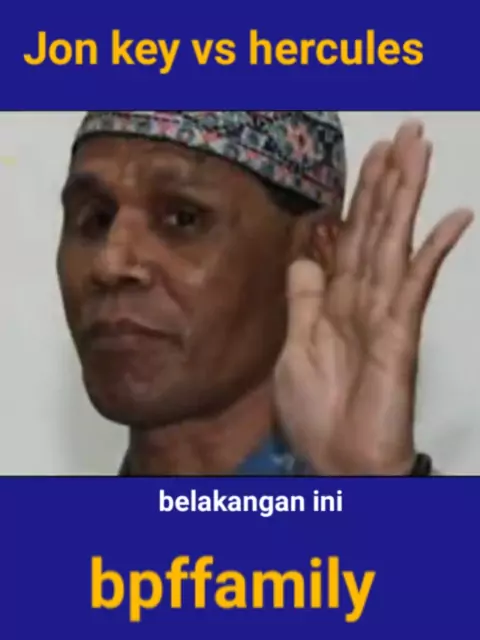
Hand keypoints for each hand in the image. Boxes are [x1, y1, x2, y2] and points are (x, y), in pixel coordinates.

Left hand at [275, 121, 472, 474]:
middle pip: (376, 229)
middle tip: (404, 132)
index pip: (350, 237)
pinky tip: (455, 218)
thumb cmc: (317, 413)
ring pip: (395, 243)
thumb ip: (303, 301)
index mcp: (335, 302)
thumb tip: (306, 258)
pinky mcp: (400, 334)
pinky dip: (434, 252)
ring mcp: (385, 314)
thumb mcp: (294, 348)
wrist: (336, 462)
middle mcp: (363, 300)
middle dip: (388, 180)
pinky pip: (416, 286)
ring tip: (420, 151)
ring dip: (408, 196)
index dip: (359, 197)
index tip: (370, 158)